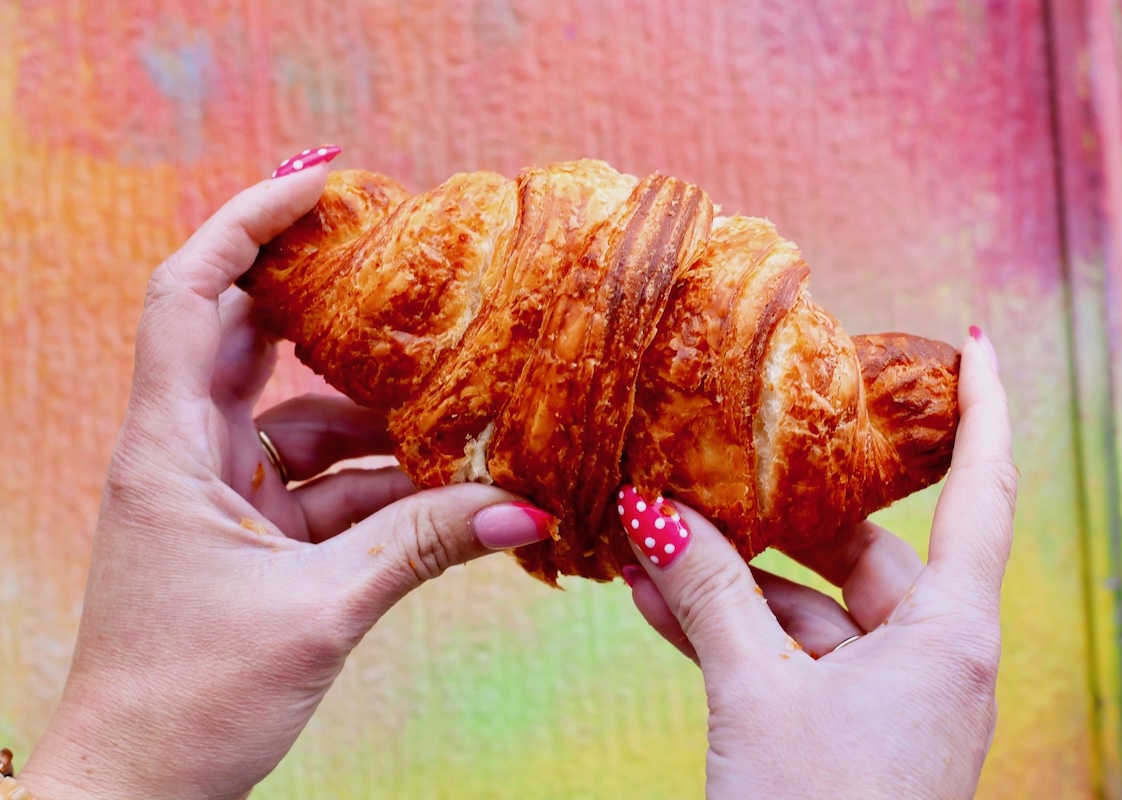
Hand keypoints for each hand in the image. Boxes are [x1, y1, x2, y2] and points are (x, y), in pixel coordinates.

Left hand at [19, 159, 551, 799]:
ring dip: (385, 425)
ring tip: (466, 418)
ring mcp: (225, 497)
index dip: (246, 224)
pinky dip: (387, 487)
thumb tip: (524, 510)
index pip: (192, 296)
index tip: (320, 182)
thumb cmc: (188, 704)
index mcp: (170, 450)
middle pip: (256, 342)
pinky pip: (330, 489)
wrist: (135, 792)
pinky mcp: (257, 540)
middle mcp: (190, 456)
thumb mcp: (318, 613)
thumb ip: (423, 549)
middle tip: (415, 277)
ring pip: (311, 425)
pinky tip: (454, 495)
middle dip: (335, 312)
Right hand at [619, 330, 1014, 798]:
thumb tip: (650, 513)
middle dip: (775, 513)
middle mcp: (929, 656)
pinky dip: (728, 629)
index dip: (985, 408)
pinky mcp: (843, 730)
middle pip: (860, 549)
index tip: (968, 341)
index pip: (983, 492)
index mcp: (948, 634)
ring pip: (806, 608)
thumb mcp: (755, 695)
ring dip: (730, 578)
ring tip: (649, 534)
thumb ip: (707, 594)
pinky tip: (655, 600)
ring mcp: (886, 696)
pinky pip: (784, 656)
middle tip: (711, 460)